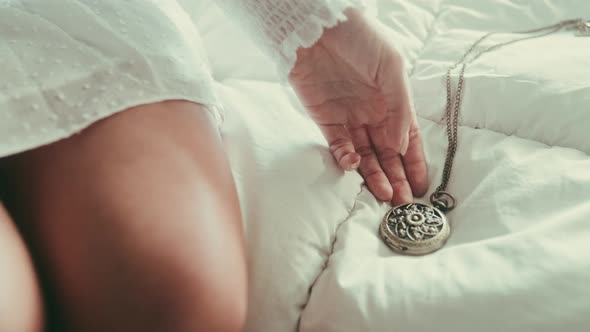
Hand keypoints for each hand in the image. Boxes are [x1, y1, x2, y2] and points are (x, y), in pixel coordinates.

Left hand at [289, 9, 427, 204]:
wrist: (317, 27)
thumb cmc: (360, 38)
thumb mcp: (391, 67)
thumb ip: (398, 107)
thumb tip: (400, 146)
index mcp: (393, 101)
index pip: (408, 139)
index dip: (414, 163)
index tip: (421, 187)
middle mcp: (372, 113)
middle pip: (386, 154)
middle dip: (396, 178)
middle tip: (402, 203)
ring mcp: (348, 118)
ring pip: (364, 155)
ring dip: (373, 176)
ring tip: (383, 195)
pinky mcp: (324, 120)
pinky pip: (337, 146)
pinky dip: (345, 158)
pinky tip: (353, 164)